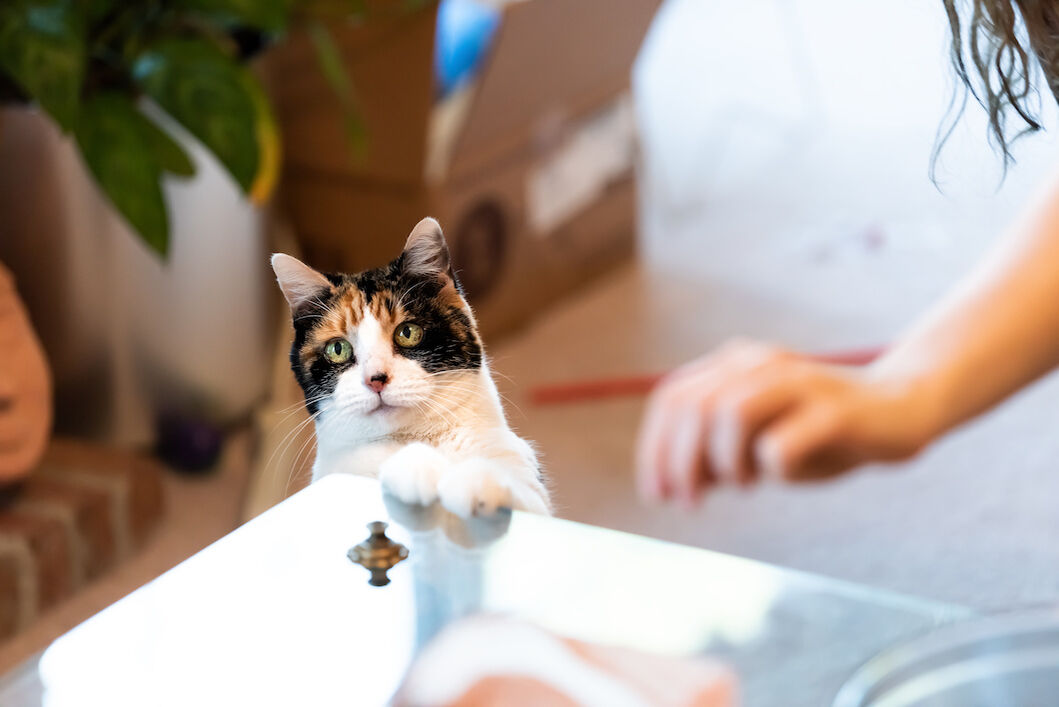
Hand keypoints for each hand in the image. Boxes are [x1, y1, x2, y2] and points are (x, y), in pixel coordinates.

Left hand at [635, 340, 938, 505]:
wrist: (903, 409)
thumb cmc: (821, 432)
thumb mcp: (759, 445)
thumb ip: (715, 456)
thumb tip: (668, 485)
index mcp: (736, 365)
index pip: (673, 399)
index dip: (654, 449)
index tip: (656, 495)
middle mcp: (762, 364)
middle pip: (695, 407)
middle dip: (680, 462)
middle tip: (689, 504)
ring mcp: (800, 383)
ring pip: (731, 413)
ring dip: (724, 461)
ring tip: (743, 485)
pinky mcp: (836, 411)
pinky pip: (781, 445)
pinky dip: (772, 469)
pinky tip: (785, 474)